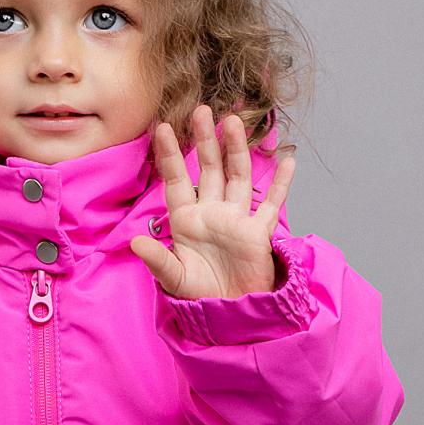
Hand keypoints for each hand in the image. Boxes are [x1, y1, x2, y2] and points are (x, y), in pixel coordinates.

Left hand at [130, 106, 296, 301]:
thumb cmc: (199, 296)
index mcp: (186, 220)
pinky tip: (287, 160)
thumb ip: (157, 260)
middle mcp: (211, 212)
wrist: (228, 313)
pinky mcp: (259, 232)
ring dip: (236, 150)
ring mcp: (236, 219)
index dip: (169, 156)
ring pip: (237, 176)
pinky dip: (281, 184)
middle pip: (209, 169)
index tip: (162, 128)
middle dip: (205, 141)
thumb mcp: (174, 279)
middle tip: (202, 110)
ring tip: (233, 122)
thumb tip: (136, 242)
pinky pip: (272, 204)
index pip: (176, 180)